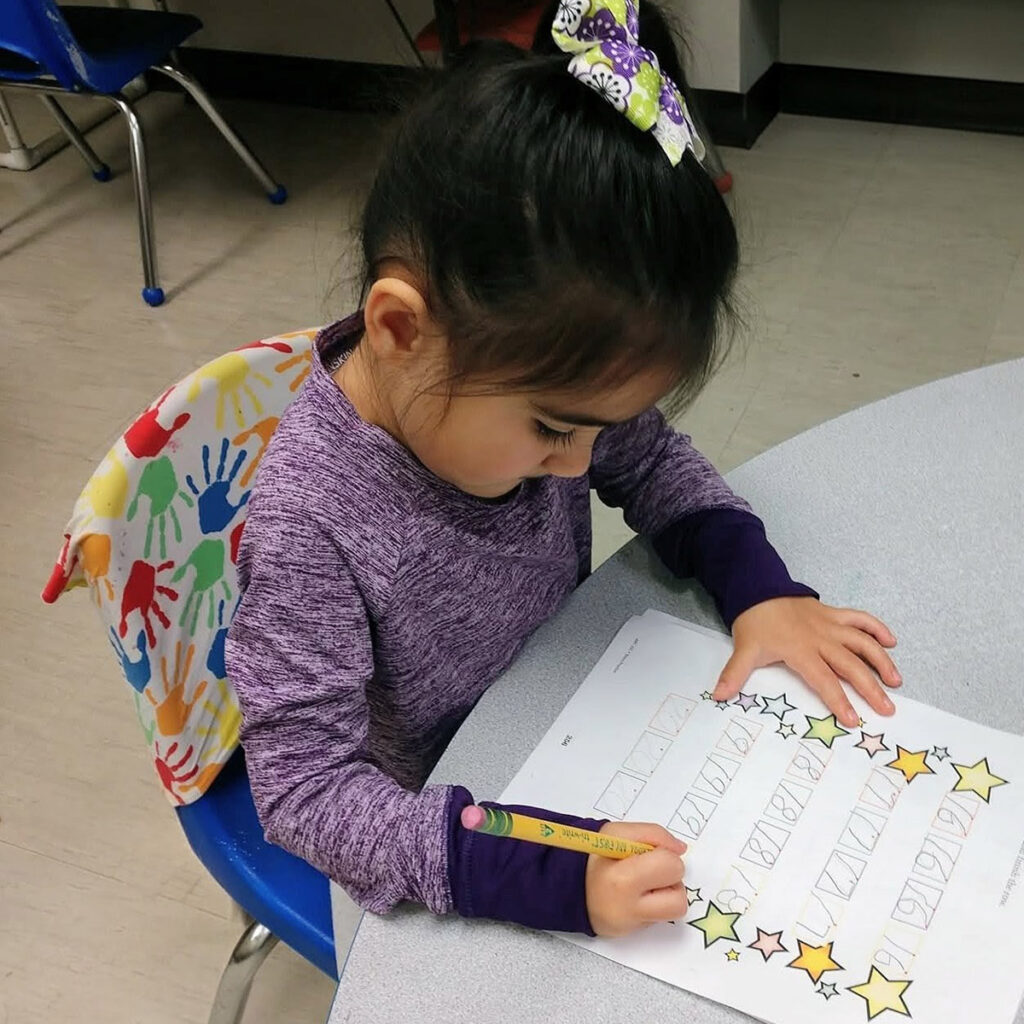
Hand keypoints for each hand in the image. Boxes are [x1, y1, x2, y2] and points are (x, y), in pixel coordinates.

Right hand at [586, 822, 687, 936]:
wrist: (571, 886)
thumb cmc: (596, 857)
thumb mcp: (617, 833)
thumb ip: (652, 834)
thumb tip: (680, 849)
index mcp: (623, 879)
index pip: (670, 866)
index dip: (665, 855)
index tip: (650, 853)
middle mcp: (629, 908)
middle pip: (679, 897)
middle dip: (670, 878)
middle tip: (651, 869)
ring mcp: (632, 925)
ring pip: (675, 910)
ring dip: (667, 893)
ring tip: (647, 883)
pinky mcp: (633, 933)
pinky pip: (660, 918)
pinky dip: (654, 904)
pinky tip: (636, 895)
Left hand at [714, 597, 900, 727]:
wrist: (758, 588)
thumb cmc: (754, 623)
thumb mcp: (744, 650)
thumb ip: (734, 675)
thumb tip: (718, 696)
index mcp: (801, 650)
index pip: (824, 680)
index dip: (839, 701)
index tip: (853, 720)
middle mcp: (821, 638)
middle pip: (850, 665)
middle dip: (870, 688)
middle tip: (887, 709)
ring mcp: (830, 624)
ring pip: (862, 642)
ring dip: (881, 660)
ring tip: (896, 681)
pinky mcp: (834, 613)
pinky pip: (860, 618)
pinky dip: (877, 628)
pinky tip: (892, 641)